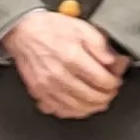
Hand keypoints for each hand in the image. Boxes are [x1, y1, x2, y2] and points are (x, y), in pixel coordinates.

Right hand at [4, 10, 125, 120]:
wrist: (23, 32)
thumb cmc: (50, 28)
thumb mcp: (81, 27)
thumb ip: (100, 45)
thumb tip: (112, 61)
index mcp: (73, 57)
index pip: (103, 80)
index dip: (114, 82)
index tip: (116, 80)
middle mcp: (60, 75)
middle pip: (93, 97)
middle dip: (107, 96)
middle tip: (110, 91)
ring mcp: (48, 86)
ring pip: (78, 107)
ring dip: (93, 107)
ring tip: (99, 101)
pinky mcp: (39, 92)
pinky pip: (60, 110)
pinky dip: (74, 111)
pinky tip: (80, 106)